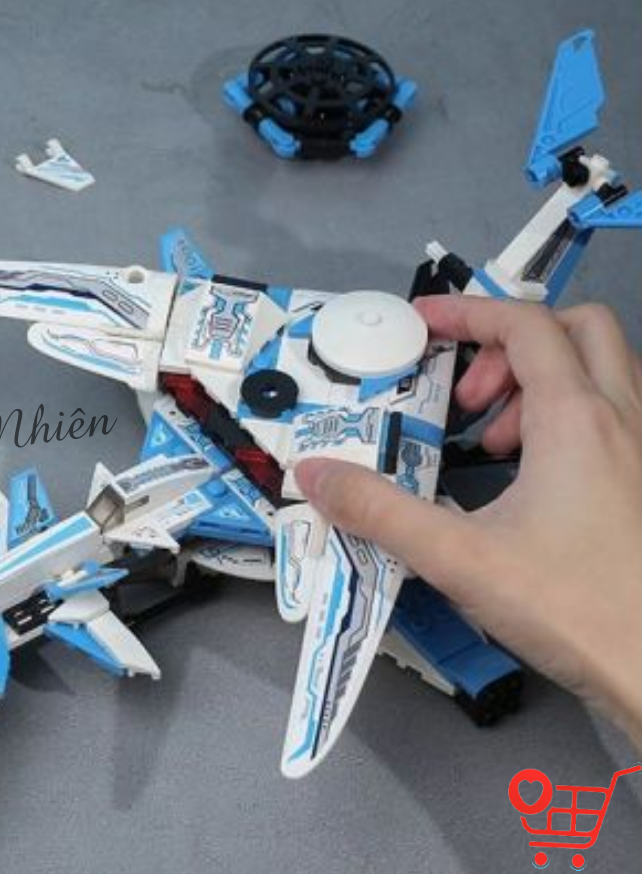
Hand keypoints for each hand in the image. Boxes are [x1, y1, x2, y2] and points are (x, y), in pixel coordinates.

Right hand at [296, 296, 641, 744]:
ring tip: (497, 443)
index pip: (524, 324)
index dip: (466, 312)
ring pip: (606, 370)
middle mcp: (626, 419)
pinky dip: (573, 419)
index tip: (420, 326)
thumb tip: (314, 475)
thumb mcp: (461, 559)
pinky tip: (539, 481)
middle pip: (580, 327)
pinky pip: (618, 416)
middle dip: (514, 343)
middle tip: (471, 397)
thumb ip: (379, 511)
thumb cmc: (577, 610)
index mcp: (577, 419)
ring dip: (544, 382)